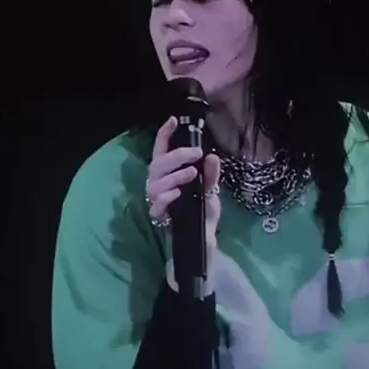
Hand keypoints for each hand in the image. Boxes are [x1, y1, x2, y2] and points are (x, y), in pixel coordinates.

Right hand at [146, 116, 221, 291]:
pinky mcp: (159, 217)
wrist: (202, 247)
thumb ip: (212, 177)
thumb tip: (214, 157)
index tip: (173, 120)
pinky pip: (156, 204)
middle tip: (196, 153)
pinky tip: (177, 195)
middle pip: (157, 164)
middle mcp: (159, 185)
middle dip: (176, 156)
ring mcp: (157, 201)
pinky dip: (166, 197)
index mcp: (170, 176)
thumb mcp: (212, 194)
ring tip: (191, 175)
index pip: (161, 151)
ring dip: (173, 175)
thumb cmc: (203, 217)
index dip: (164, 135)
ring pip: (155, 182)